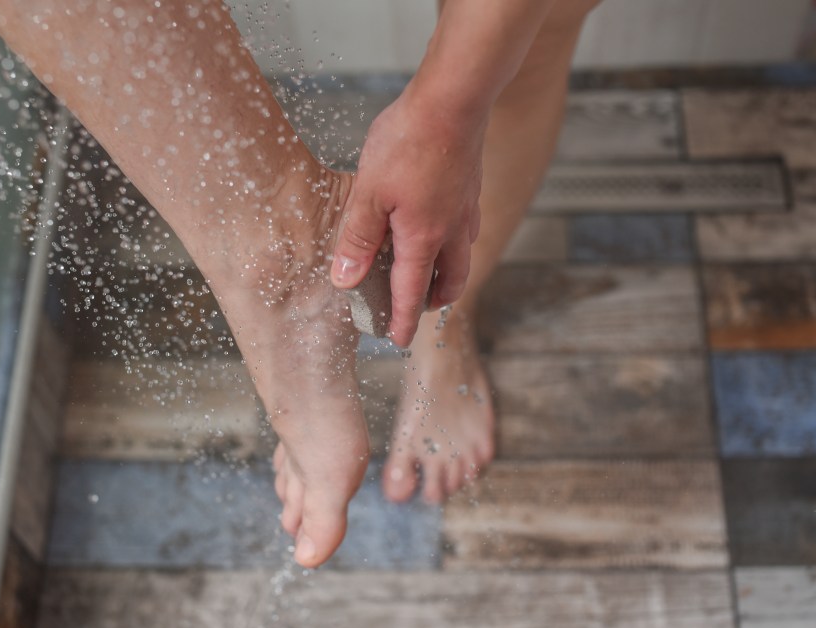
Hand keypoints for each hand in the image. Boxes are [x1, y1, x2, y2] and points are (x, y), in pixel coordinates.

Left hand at [331, 88, 484, 346]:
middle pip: (449, 282)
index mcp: (423, 239)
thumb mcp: (369, 192)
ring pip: (463, 257)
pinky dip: (455, 244)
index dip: (403, 319)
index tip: (398, 339)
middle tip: (417, 307)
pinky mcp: (471, 189)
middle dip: (433, 301)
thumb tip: (345, 279)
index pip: (412, 293)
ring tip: (429, 273)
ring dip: (447, 274)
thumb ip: (357, 238)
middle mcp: (452, 232)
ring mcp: (466, 210)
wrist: (453, 100)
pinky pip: (466, 230)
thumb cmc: (408, 142)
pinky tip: (440, 226)